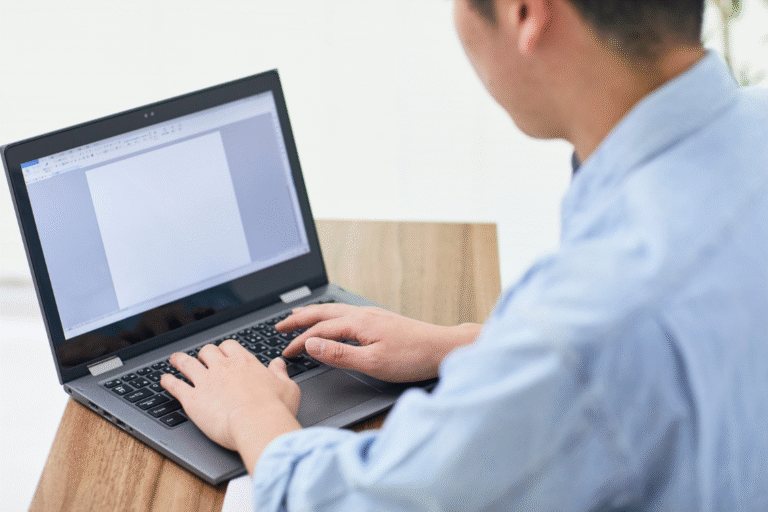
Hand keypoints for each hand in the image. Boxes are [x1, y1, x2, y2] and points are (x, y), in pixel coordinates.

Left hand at [161, 340, 300, 473]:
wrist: (257, 423)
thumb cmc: (275, 408)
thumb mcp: (287, 387)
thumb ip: (280, 373)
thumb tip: (278, 363)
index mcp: (244, 362)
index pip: (229, 346)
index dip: (225, 349)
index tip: (224, 353)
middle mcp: (222, 368)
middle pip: (207, 351)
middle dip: (204, 354)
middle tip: (201, 358)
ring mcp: (205, 381)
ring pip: (187, 363)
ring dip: (180, 360)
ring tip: (175, 360)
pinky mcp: (192, 399)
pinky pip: (175, 385)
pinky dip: (168, 382)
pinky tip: (164, 380)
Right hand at [279, 304, 480, 381]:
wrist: (443, 348)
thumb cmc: (412, 358)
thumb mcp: (372, 362)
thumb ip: (339, 354)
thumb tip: (311, 344)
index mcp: (358, 322)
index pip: (319, 330)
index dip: (298, 341)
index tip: (285, 353)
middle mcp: (363, 314)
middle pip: (323, 312)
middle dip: (299, 319)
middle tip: (279, 325)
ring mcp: (372, 315)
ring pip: (334, 311)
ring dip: (313, 314)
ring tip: (298, 316)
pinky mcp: (380, 320)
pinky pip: (345, 313)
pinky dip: (330, 316)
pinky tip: (332, 320)